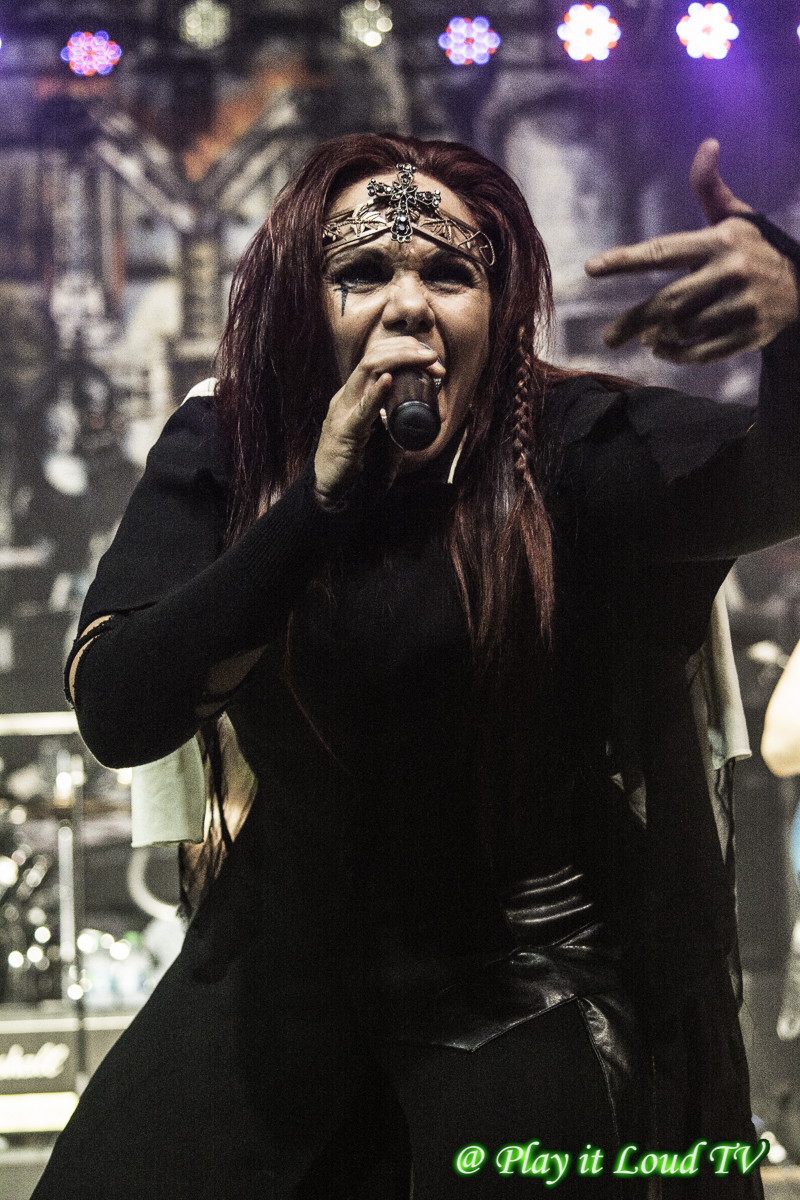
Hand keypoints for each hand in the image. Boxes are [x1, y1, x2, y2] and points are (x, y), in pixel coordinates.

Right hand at [313, 337, 442, 506]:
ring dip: (399, 361)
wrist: (330, 489)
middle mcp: (347, 395)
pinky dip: (375, 394)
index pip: (378, 357)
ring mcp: (343, 411)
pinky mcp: (345, 432)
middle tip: (434, 360)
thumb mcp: (383, 434)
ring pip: (367, 370)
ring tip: (424, 360)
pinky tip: (387, 382)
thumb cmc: (356, 462)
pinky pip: (361, 410)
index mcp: (355, 393)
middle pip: (374, 356)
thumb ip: (402, 420)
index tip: (433, 360)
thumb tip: (434, 412)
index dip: (406, 350)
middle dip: (407, 350)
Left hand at [584, 139, 798, 363]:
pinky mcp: (748, 334)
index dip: (625, 260)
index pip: (662, 251)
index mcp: (719, 241)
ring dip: (657, 337)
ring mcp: (740, 306)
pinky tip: (663, 350)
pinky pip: (702, 352)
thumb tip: (707, 145)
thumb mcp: (737, 217)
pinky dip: (677, 355)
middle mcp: (730, 272)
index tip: (591, 269)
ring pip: (683, 329)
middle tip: (609, 337)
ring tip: (645, 337)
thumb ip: (711, 188)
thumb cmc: (756, 249)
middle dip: (632, 321)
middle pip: (668, 302)